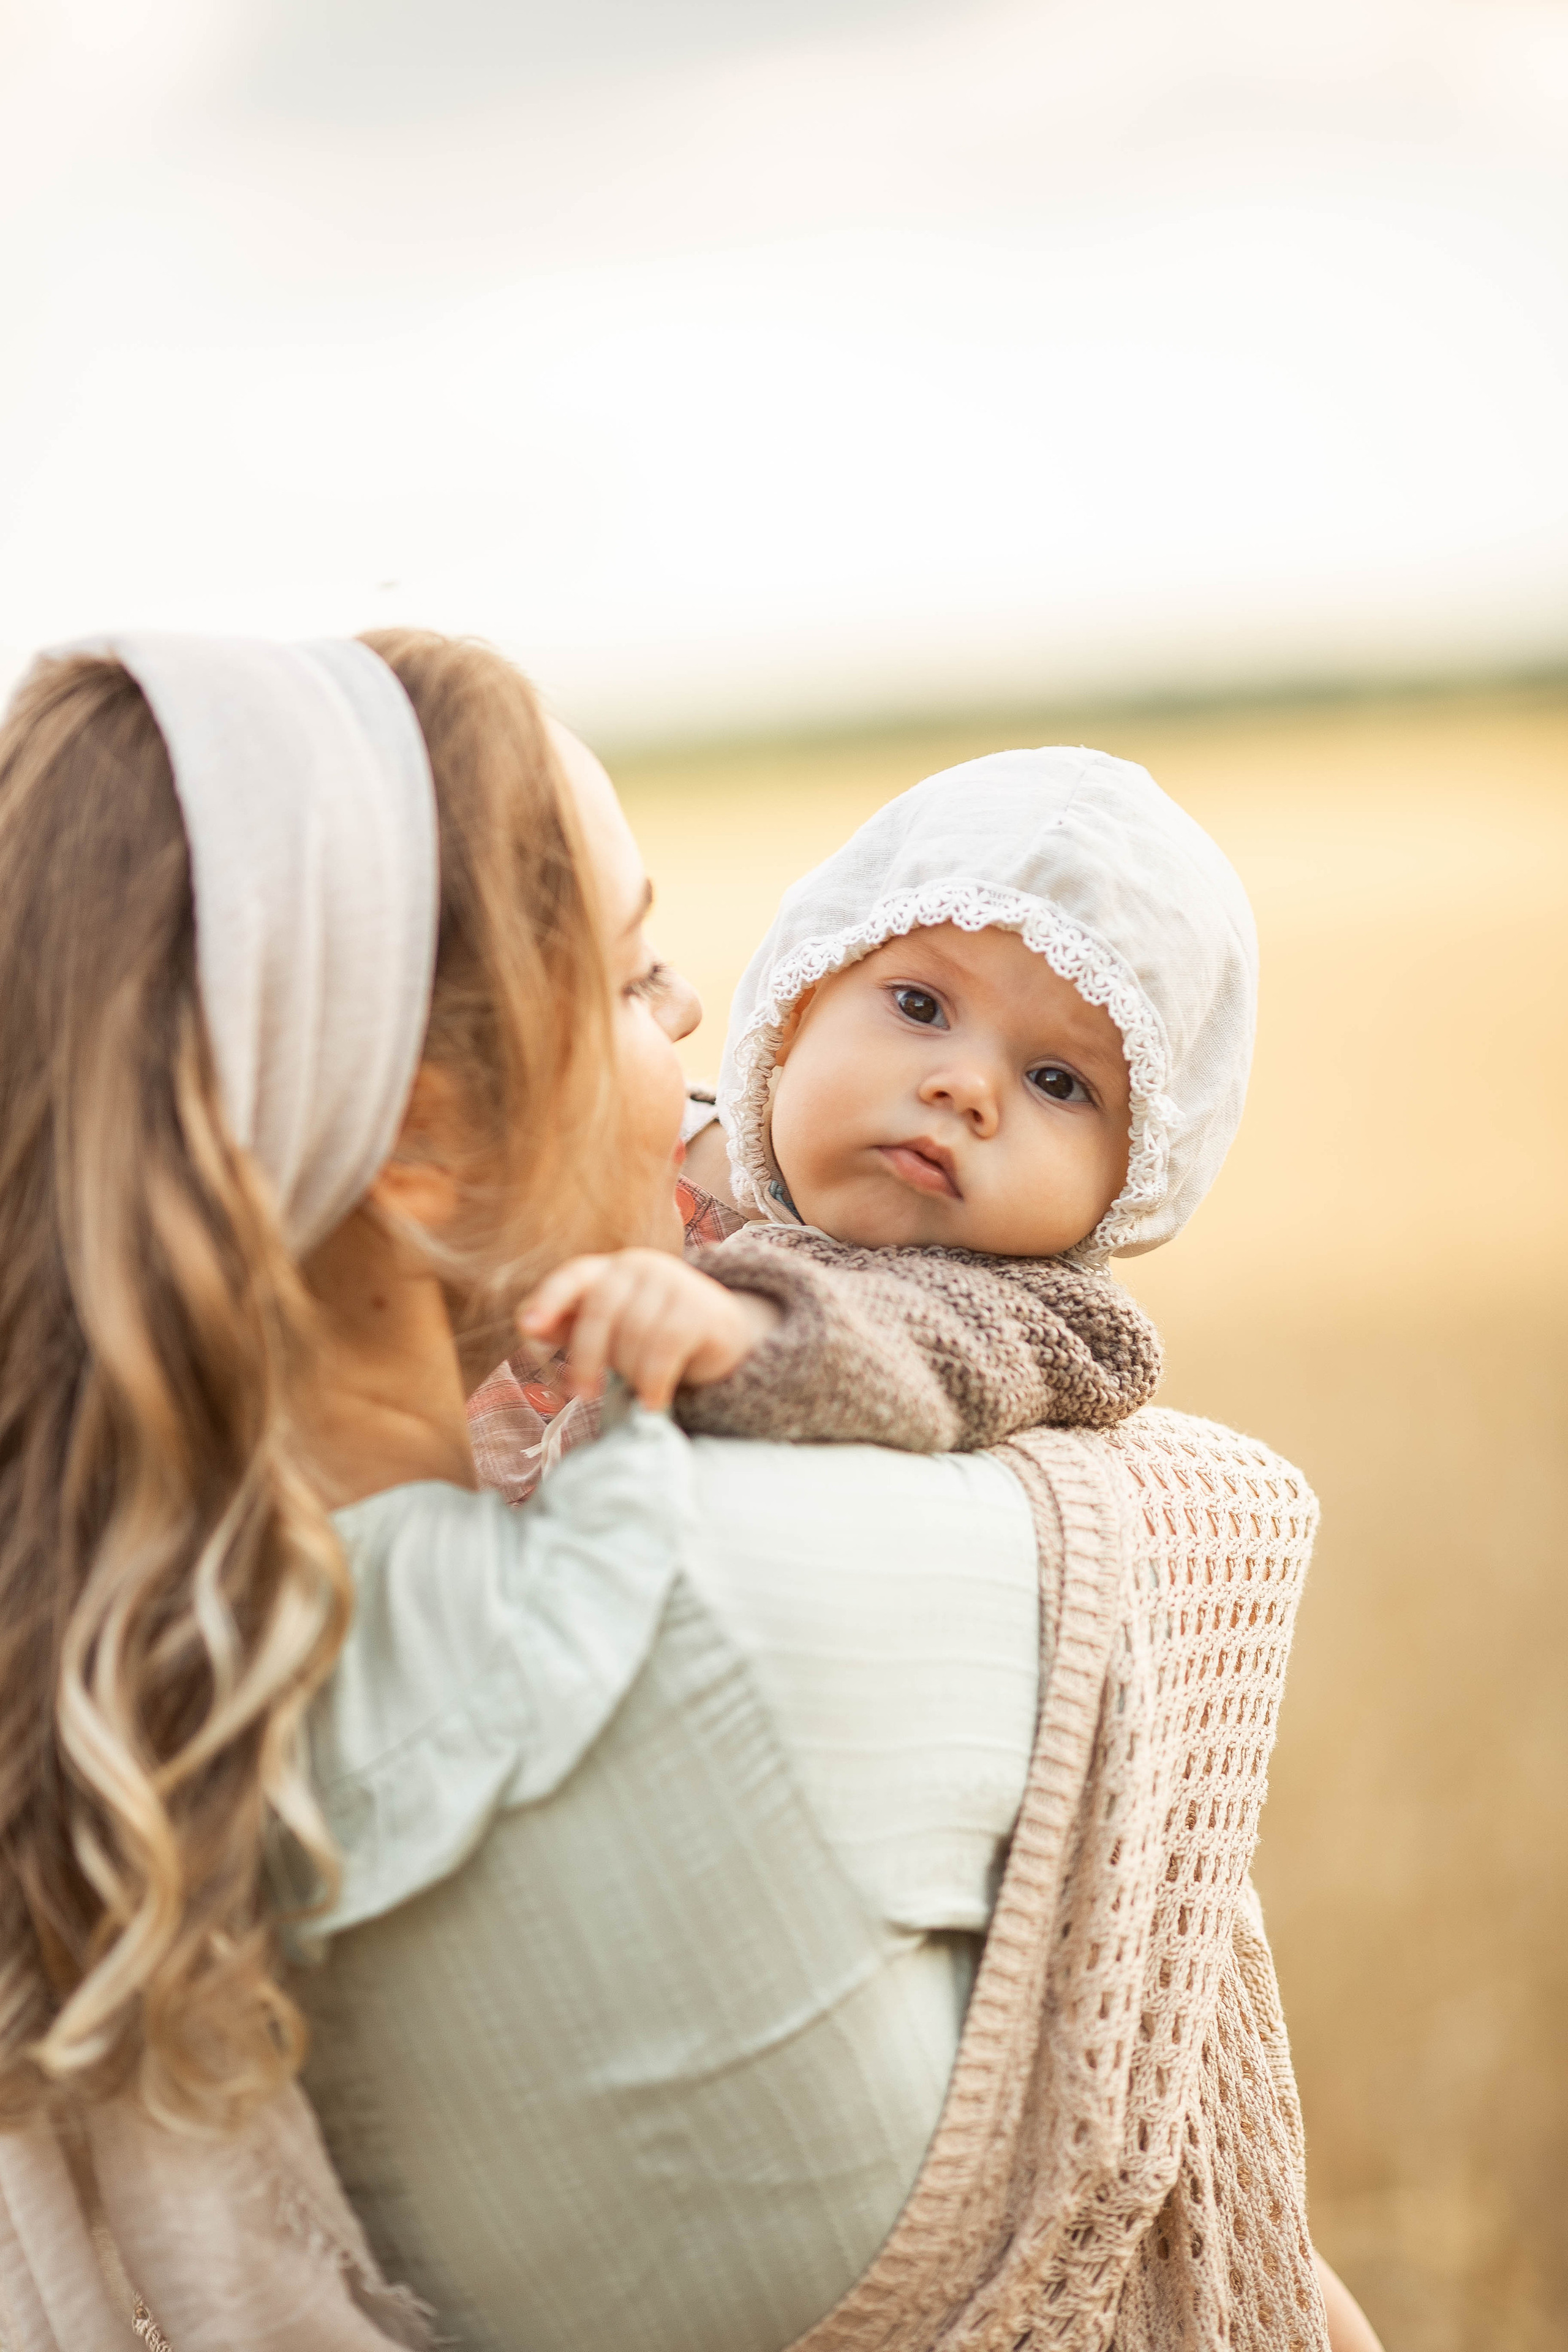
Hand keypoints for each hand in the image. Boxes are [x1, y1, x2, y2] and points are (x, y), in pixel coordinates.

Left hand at [519, 1251, 780, 1411]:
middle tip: (583, 1394)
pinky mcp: (701, 1308)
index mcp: (611, 1270)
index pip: (575, 1276)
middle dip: (585, 1357)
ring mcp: (674, 1282)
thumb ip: (571, 1327)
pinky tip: (654, 1402)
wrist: (723, 1336)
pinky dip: (654, 1382)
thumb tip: (526, 1323)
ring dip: (630, 1373)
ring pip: (634, 1334)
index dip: (549, 1300)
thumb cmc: (653, 1335)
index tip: (527, 1327)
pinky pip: (664, 1348)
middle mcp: (641, 1266)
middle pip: (600, 1310)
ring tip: (637, 1392)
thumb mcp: (611, 1332)